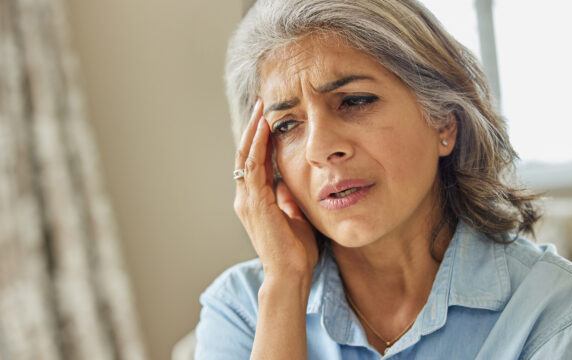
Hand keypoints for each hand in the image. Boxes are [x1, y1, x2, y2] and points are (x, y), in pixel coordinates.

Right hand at [233, 99, 318, 280]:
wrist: (290, 274)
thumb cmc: (296, 251)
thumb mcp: (295, 218)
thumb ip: (289, 200)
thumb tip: (288, 184)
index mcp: (255, 201)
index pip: (255, 163)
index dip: (260, 140)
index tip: (268, 119)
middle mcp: (246, 198)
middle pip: (246, 155)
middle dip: (254, 129)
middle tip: (261, 104)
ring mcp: (247, 200)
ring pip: (246, 156)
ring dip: (254, 131)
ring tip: (261, 108)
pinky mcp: (254, 203)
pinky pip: (253, 167)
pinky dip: (257, 146)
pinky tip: (264, 128)